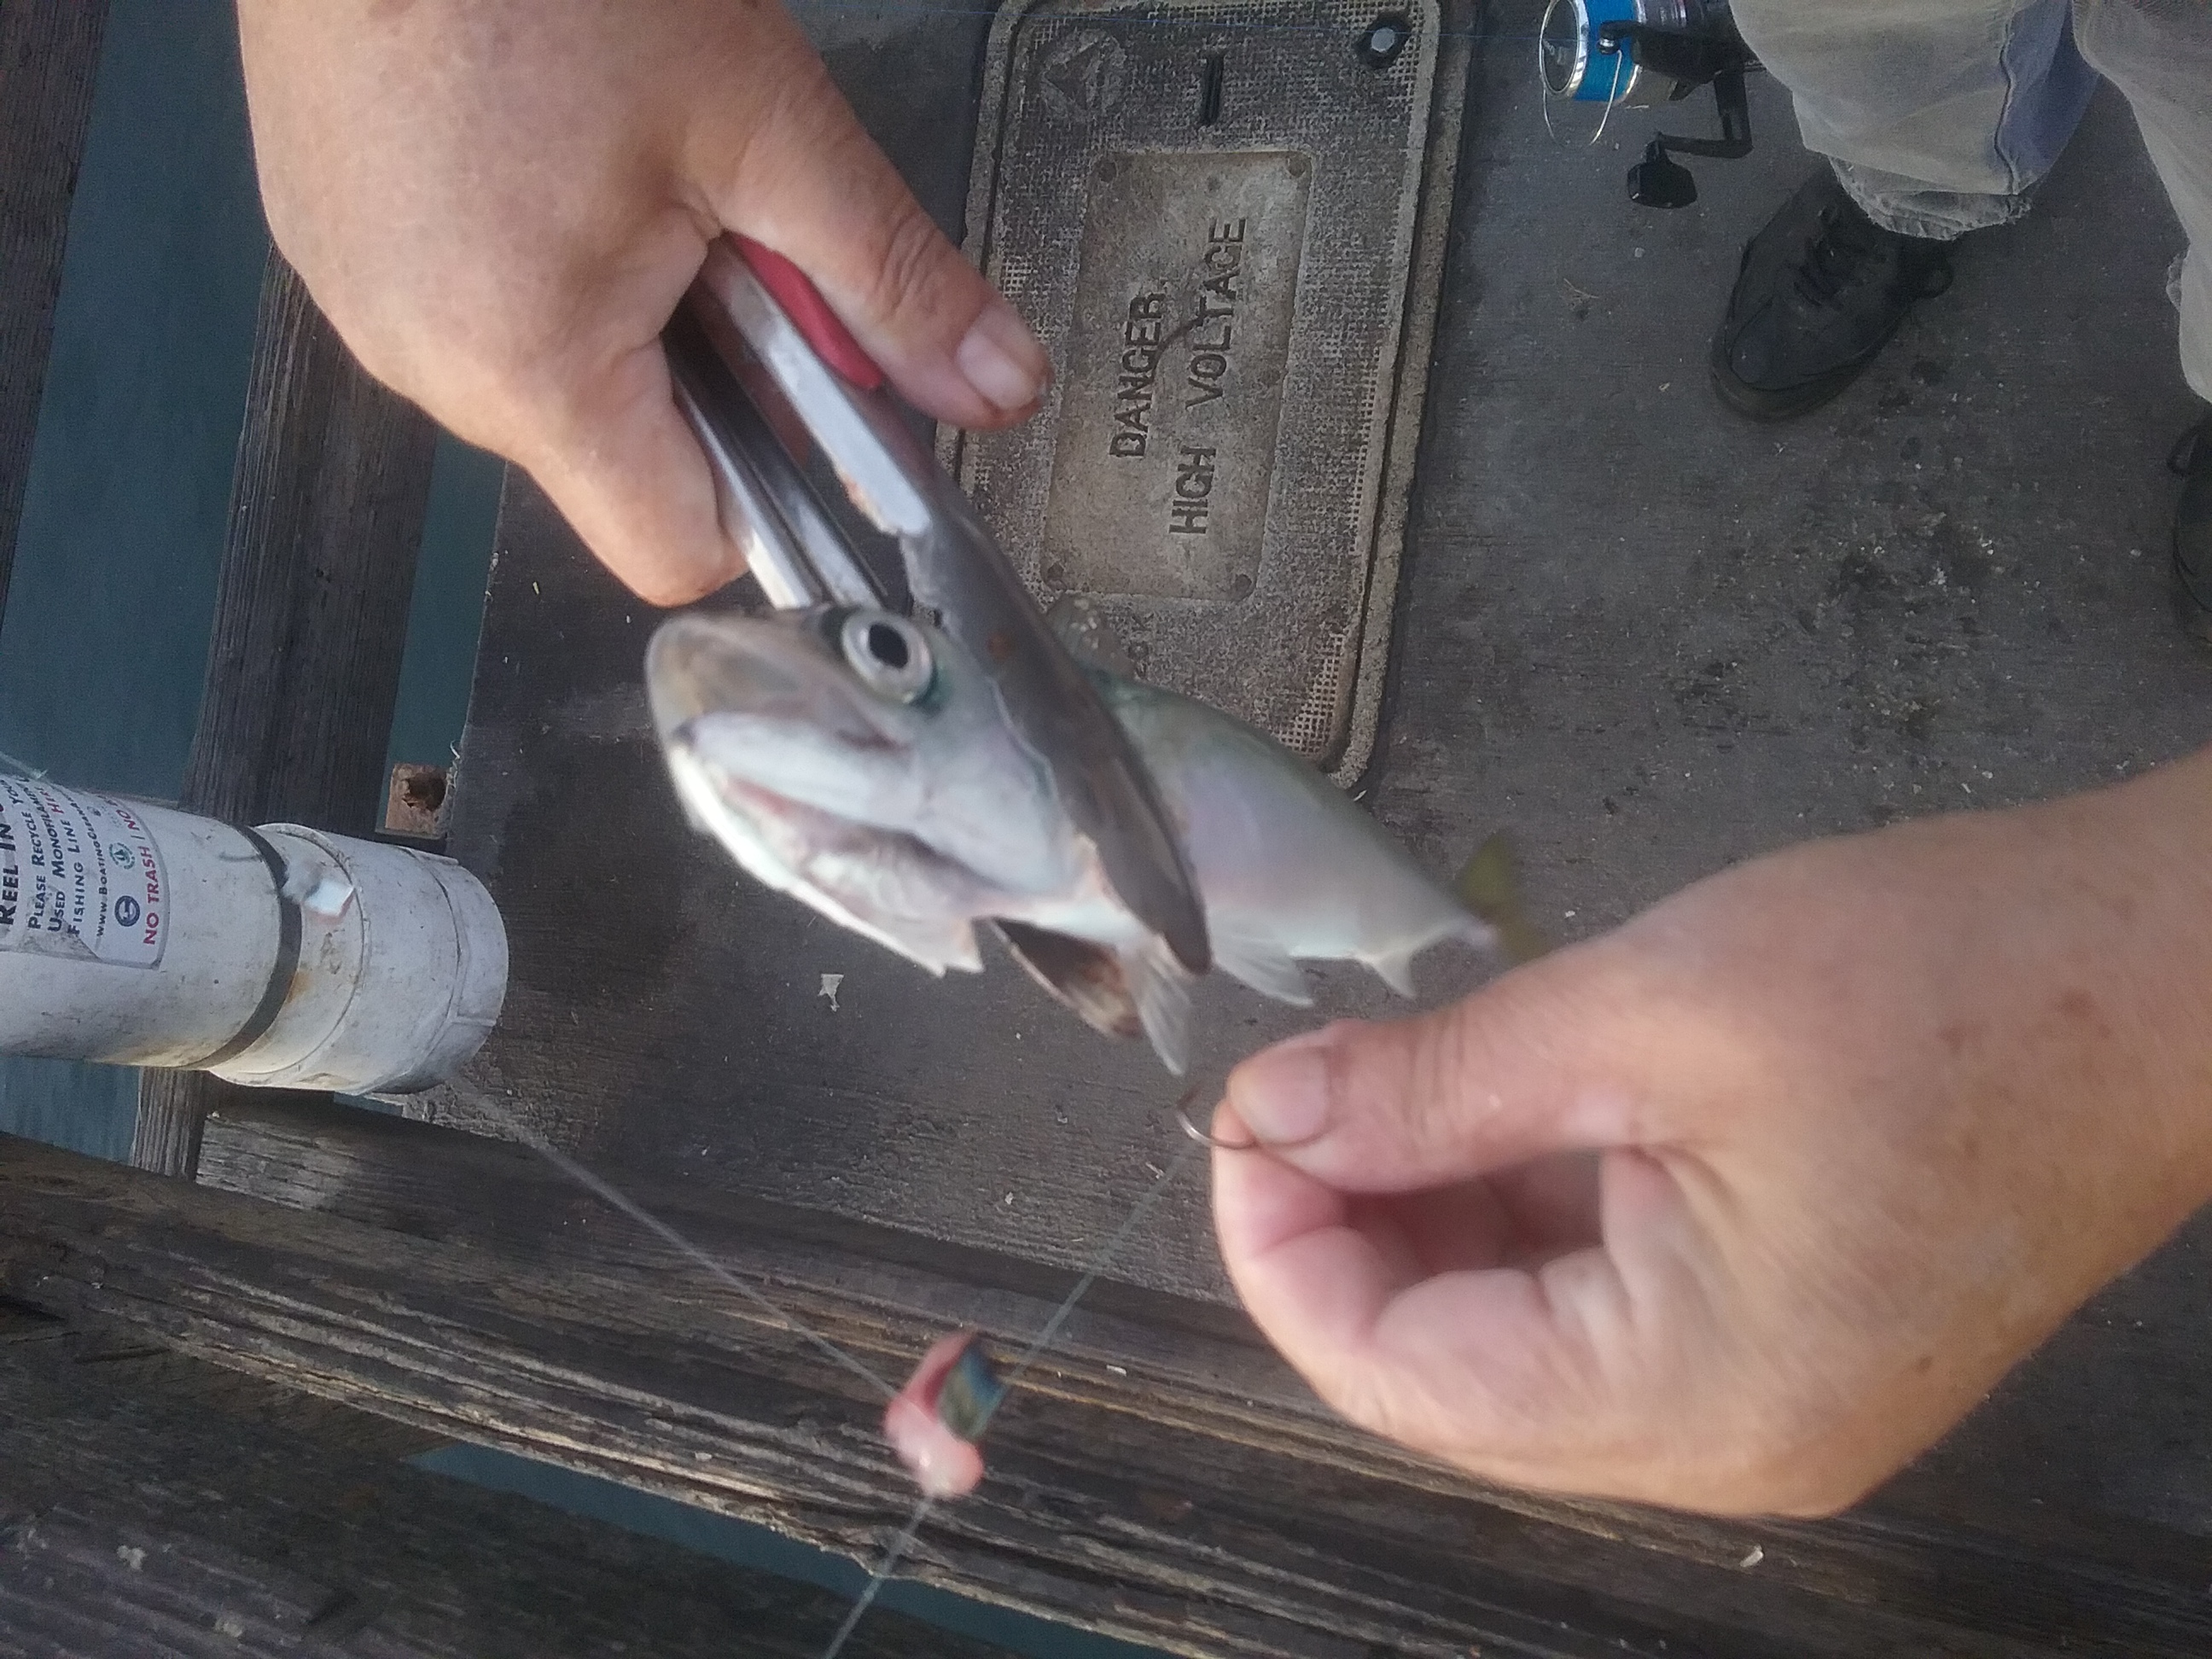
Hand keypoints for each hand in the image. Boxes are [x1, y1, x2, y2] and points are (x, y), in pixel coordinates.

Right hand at [235, 0, 1048, 604]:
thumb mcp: (766, 127)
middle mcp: (428, 366)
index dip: (773, 495)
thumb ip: (893, 280)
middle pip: (625, 463)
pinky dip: (545, 266)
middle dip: (709, 372)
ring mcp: (368, 308)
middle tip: (725, 229)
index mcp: (530, 369)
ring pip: (555, 385)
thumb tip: (996, 386)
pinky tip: (560, 154)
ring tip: (633, 170)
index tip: (816, 407)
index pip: (679, 548)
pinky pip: (477, 313)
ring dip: (626, 310)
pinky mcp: (341, 247)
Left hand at [1212, 751, 2211, 1514]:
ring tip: (1389, 1083)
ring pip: (1516, 1347)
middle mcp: (1727, 1444)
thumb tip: (1265, 1117)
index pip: (1396, 1378)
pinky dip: (1520, 1221)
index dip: (1281, 1247)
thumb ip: (1433, 1084)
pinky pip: (1601, 1314)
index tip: (1243, 1109)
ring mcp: (1766, 1406)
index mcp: (1693, 1392)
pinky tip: (1489, 1113)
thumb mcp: (1645, 1009)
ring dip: (1427, 1221)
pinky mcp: (1789, 1347)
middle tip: (1304, 1084)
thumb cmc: (1932, 974)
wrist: (2164, 969)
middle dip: (1347, 1232)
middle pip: (1448, 1379)